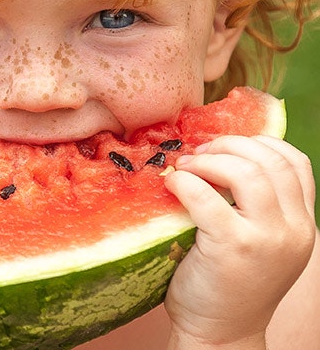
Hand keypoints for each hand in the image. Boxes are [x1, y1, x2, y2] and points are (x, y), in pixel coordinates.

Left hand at [163, 135, 315, 348]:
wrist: (220, 333)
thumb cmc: (229, 283)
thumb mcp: (258, 240)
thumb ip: (253, 204)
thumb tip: (212, 154)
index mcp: (302, 224)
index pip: (295, 162)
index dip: (258, 142)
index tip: (226, 145)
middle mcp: (294, 229)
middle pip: (270, 160)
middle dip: (229, 145)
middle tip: (197, 153)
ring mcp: (266, 239)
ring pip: (246, 172)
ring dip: (208, 160)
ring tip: (184, 167)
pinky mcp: (233, 247)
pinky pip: (206, 196)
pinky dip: (184, 182)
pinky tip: (171, 185)